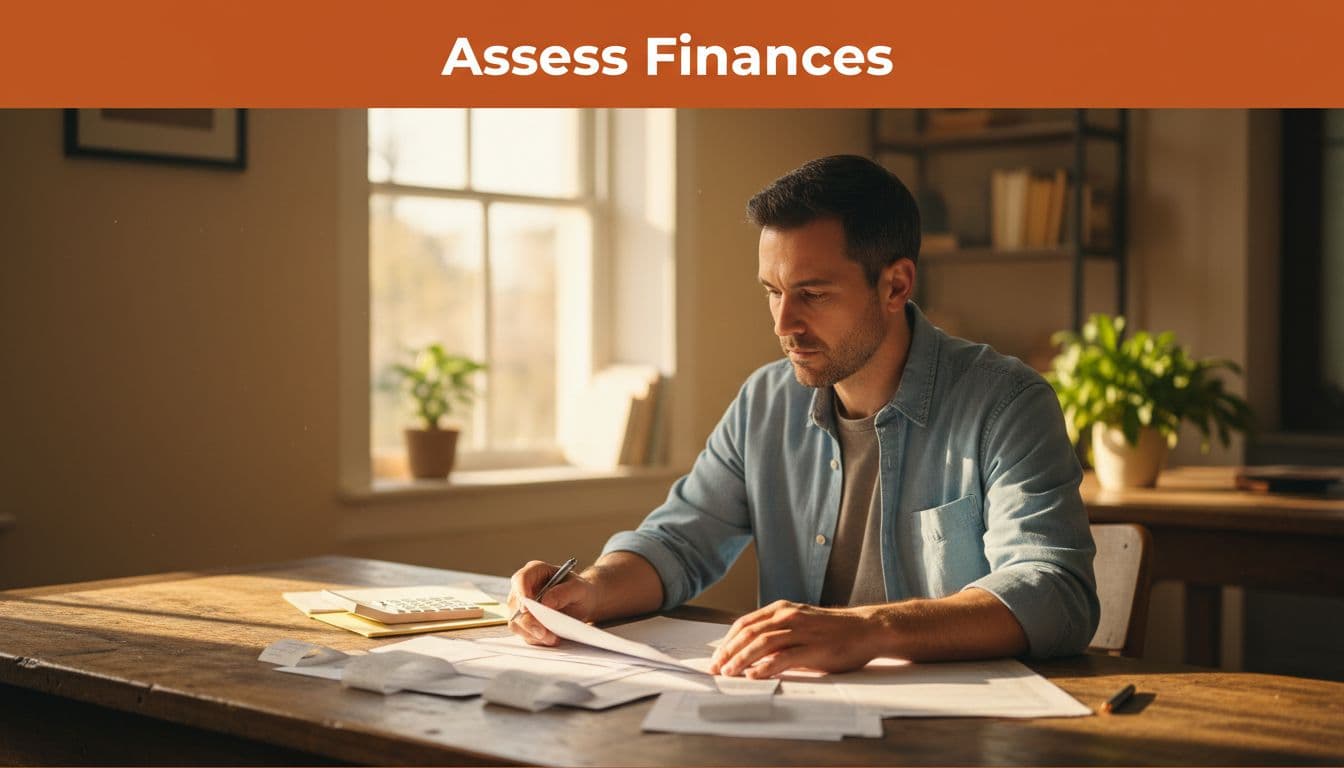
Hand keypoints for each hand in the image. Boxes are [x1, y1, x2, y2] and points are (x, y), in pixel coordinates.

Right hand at [506, 560, 597, 645]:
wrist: (582, 603)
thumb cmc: (579, 591)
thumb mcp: (579, 588)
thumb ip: (564, 592)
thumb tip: (546, 602)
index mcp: (535, 571)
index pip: (521, 579)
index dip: (522, 593)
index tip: (527, 608)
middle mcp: (523, 587)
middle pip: (515, 605)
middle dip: (528, 621)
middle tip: (543, 632)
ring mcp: (520, 605)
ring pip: (516, 622)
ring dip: (532, 633)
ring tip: (552, 638)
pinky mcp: (524, 621)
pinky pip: (523, 633)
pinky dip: (536, 638)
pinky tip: (551, 638)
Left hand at [708, 600, 887, 677]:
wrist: (866, 629)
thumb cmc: (833, 630)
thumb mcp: (800, 624)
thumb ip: (778, 633)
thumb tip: (753, 653)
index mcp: (782, 609)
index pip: (745, 623)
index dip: (727, 640)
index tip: (717, 656)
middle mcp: (788, 616)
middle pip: (749, 633)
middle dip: (728, 652)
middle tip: (716, 668)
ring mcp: (801, 631)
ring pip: (761, 643)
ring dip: (741, 659)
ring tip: (729, 673)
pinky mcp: (813, 648)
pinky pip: (784, 657)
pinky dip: (765, 667)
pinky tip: (754, 675)